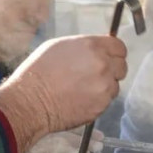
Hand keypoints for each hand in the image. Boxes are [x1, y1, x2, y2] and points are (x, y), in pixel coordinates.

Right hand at [0, 35, 127, 150]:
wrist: (31, 101)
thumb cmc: (38, 72)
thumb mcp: (59, 46)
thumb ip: (84, 47)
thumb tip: (97, 49)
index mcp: (92, 46)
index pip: (119, 47)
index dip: (115, 53)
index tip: (110, 58)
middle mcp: (102, 64)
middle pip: (122, 66)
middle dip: (112, 70)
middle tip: (95, 76)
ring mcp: (104, 86)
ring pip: (115, 85)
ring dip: (104, 87)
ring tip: (83, 89)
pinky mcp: (101, 105)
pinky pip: (106, 101)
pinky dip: (98, 101)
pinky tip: (80, 99)